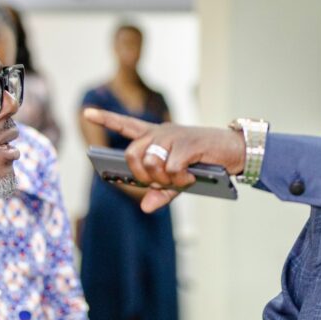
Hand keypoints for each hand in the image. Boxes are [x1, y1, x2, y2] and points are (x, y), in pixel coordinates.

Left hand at [83, 108, 245, 212]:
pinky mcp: (186, 144)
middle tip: (159, 182)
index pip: (126, 124)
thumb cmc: (204, 163)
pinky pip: (170, 169)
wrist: (234, 151)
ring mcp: (173, 136)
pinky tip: (191, 177)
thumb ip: (161, 192)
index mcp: (156, 136)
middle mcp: (161, 133)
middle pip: (131, 154)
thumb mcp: (180, 179)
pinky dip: (180, 180)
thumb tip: (145, 207)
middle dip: (141, 175)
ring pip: (150, 163)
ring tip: (180, 180)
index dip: (106, 118)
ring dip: (163, 180)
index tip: (86, 111)